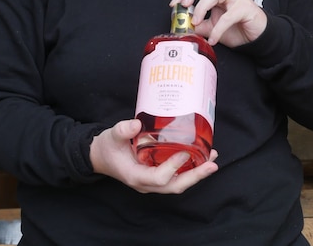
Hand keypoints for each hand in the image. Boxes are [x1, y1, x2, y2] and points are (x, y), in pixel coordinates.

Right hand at [89, 119, 217, 193]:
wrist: (100, 157)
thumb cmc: (106, 147)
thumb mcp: (111, 136)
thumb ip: (123, 130)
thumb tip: (136, 124)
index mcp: (135, 176)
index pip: (158, 178)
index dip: (172, 167)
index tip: (185, 152)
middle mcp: (146, 184)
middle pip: (174, 186)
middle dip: (195, 177)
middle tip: (212, 164)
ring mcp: (152, 182)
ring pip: (178, 184)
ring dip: (196, 174)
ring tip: (212, 160)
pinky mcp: (156, 175)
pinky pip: (176, 177)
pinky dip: (190, 170)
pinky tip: (201, 158)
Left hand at [171, 0, 267, 46]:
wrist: (256, 37)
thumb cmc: (235, 27)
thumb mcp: (212, 26)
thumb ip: (199, 25)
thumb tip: (183, 26)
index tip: (174, 4)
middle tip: (184, 4)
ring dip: (201, 7)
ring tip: (196, 23)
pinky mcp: (246, 9)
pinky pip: (228, 17)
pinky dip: (218, 29)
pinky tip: (213, 39)